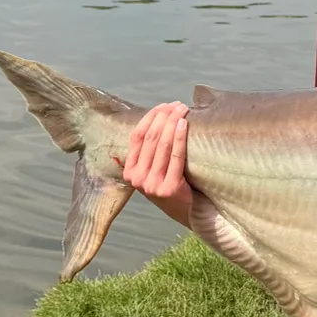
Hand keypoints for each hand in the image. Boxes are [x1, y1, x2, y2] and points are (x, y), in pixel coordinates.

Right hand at [122, 102, 192, 225]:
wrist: (187, 211)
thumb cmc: (170, 184)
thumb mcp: (151, 172)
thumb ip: (147, 153)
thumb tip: (155, 119)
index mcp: (129, 172)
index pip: (137, 137)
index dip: (150, 118)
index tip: (163, 106)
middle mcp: (137, 178)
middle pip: (150, 139)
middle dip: (164, 117)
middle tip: (177, 105)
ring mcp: (152, 184)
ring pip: (162, 145)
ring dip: (173, 122)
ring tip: (183, 109)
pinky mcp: (169, 188)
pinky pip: (176, 156)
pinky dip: (179, 137)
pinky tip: (184, 125)